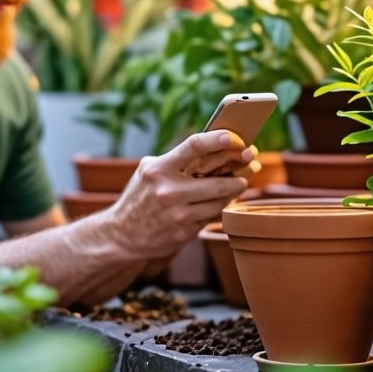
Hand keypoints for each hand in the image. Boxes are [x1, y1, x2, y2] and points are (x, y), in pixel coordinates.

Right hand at [103, 131, 253, 260]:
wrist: (123, 234)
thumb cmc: (140, 195)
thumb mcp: (149, 170)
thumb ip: (175, 159)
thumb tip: (213, 147)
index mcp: (158, 170)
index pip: (193, 147)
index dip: (217, 140)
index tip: (234, 137)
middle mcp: (169, 192)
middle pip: (217, 183)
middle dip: (238, 176)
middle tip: (248, 170)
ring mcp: (178, 215)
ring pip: (219, 202)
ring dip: (232, 193)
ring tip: (237, 185)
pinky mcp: (184, 233)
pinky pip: (211, 217)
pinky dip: (218, 208)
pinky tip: (218, 202)